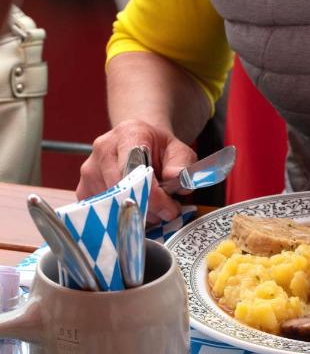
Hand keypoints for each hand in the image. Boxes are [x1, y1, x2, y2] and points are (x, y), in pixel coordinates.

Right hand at [77, 120, 197, 221]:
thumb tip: (175, 176)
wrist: (137, 142)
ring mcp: (90, 169)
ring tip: (151, 210)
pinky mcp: (83, 187)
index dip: (153, 195)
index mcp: (129, 134)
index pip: (135, 170)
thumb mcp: (179, 151)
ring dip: (134, 215)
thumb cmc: (158, 149)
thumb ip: (182, 164)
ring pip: (110, 204)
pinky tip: (132, 212)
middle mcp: (103, 148)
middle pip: (121, 189)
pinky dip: (117, 218)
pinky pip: (97, 211)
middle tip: (164, 214)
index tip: (170, 208)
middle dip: (147, 209)